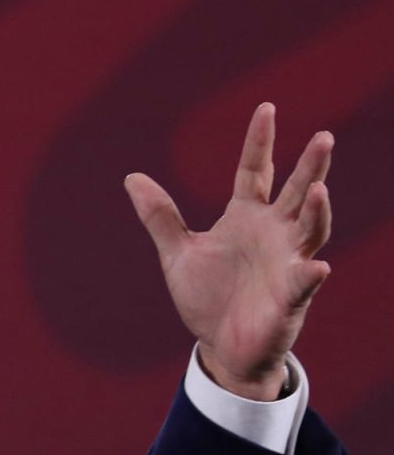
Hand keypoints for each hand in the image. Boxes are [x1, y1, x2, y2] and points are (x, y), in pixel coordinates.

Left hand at [125, 103, 332, 400]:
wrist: (220, 346)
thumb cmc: (207, 297)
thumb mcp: (178, 253)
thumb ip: (160, 217)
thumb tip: (131, 177)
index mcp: (246, 216)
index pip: (255, 171)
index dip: (260, 142)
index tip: (266, 108)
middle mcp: (273, 232)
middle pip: (294, 191)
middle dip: (309, 167)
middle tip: (323, 137)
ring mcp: (287, 262)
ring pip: (310, 230)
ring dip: (316, 211)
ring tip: (317, 189)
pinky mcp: (291, 297)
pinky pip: (305, 282)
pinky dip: (311, 274)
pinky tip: (317, 267)